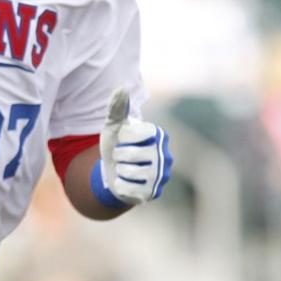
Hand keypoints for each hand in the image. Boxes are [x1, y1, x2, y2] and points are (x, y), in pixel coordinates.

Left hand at [97, 86, 172, 205]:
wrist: (114, 173)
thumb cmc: (117, 145)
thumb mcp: (114, 126)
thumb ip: (116, 108)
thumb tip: (121, 87)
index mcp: (159, 135)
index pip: (137, 133)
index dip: (122, 137)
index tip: (123, 139)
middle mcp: (166, 155)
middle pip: (131, 154)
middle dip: (118, 155)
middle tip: (121, 157)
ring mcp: (161, 176)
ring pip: (129, 173)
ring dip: (119, 170)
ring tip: (124, 168)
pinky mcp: (152, 193)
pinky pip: (127, 189)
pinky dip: (118, 185)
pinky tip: (124, 182)